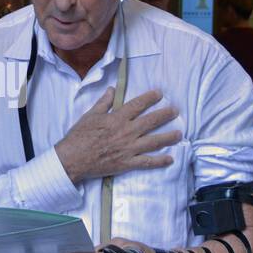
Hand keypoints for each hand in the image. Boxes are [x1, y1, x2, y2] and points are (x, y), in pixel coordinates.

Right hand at [54, 87, 179, 184]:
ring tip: (179, 133)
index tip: (160, 93)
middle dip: (165, 115)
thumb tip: (112, 90)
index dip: (150, 98)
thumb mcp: (90, 115)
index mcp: (117, 118)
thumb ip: (103, 103)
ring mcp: (128, 148)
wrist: (72, 159)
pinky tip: (170, 159)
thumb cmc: (79, 136)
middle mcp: (126, 132)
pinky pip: (147, 162)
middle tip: (176, 110)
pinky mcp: (127, 163)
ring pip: (154, 141)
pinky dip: (159, 161)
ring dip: (168, 137)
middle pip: (151, 121)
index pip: (137, 105)